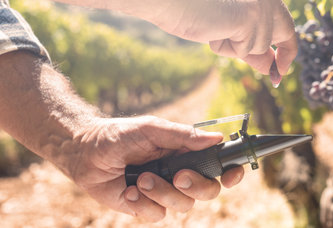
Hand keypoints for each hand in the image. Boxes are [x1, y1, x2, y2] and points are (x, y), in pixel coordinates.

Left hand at [72, 116, 243, 221]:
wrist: (86, 152)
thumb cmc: (120, 135)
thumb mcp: (152, 129)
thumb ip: (183, 136)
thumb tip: (217, 138)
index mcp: (187, 153)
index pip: (218, 166)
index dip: (231, 173)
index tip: (232, 174)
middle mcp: (180, 174)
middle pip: (208, 191)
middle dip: (196, 186)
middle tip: (178, 176)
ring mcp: (164, 192)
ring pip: (183, 206)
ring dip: (162, 192)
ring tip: (140, 178)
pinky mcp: (146, 206)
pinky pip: (157, 215)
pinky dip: (142, 204)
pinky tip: (128, 190)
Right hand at [155, 0, 297, 74]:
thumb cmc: (189, 6)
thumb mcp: (227, 24)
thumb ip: (250, 40)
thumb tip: (271, 66)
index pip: (283, 17)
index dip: (286, 45)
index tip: (283, 65)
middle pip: (284, 31)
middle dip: (277, 56)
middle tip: (276, 76)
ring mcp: (258, 0)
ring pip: (261, 44)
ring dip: (237, 48)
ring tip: (214, 30)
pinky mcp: (249, 15)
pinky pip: (247, 48)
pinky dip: (229, 48)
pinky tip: (213, 31)